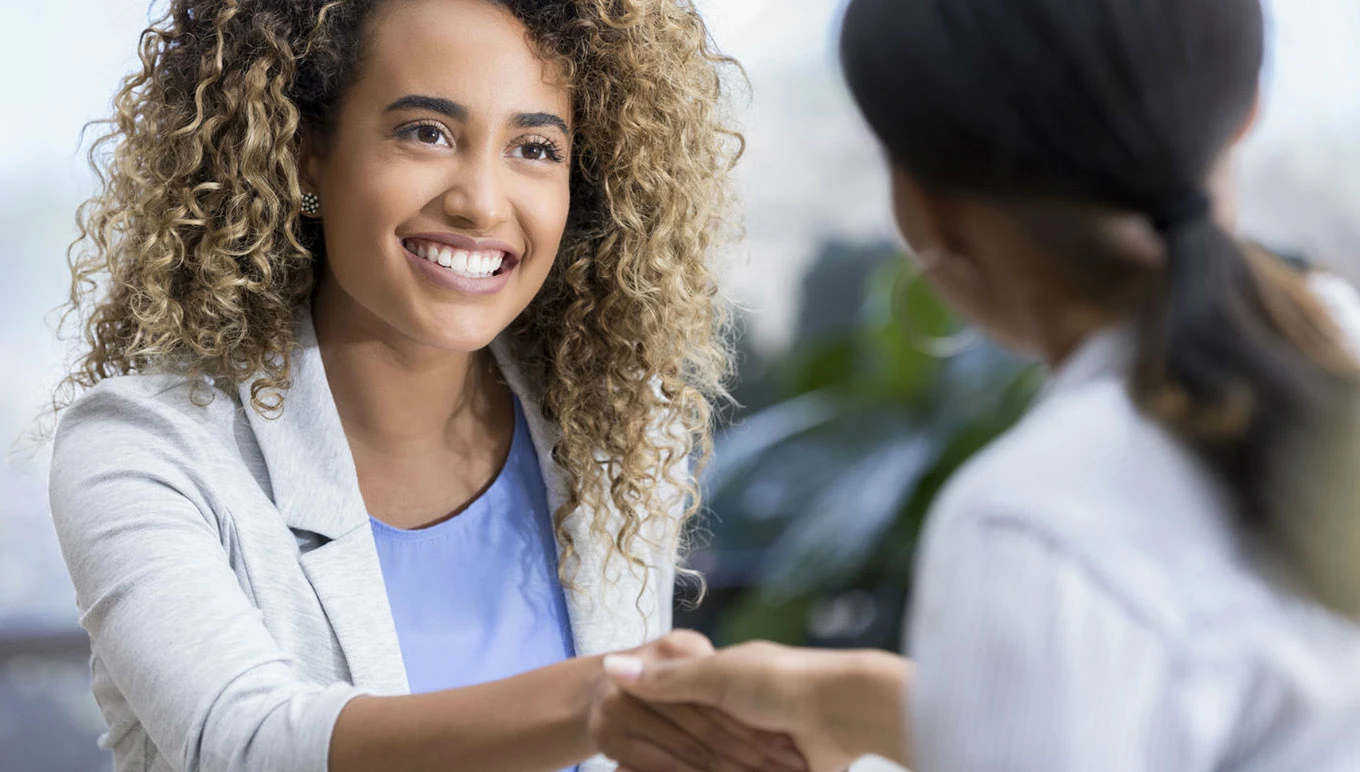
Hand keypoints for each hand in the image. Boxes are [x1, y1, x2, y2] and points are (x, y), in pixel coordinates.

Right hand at [604, 641, 909, 771]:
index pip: (677, 709)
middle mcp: (742, 716)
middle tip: (619, 767)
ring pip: (709, 764)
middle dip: (660, 756)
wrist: (844, 710)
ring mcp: (758, 750)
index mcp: (728, 685)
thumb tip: (611, 667)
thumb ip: (667, 679)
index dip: (647, 720)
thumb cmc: (780, 681)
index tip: (614, 732)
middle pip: (692, 743)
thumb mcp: (717, 675)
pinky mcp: (771, 771)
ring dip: (682, 767)